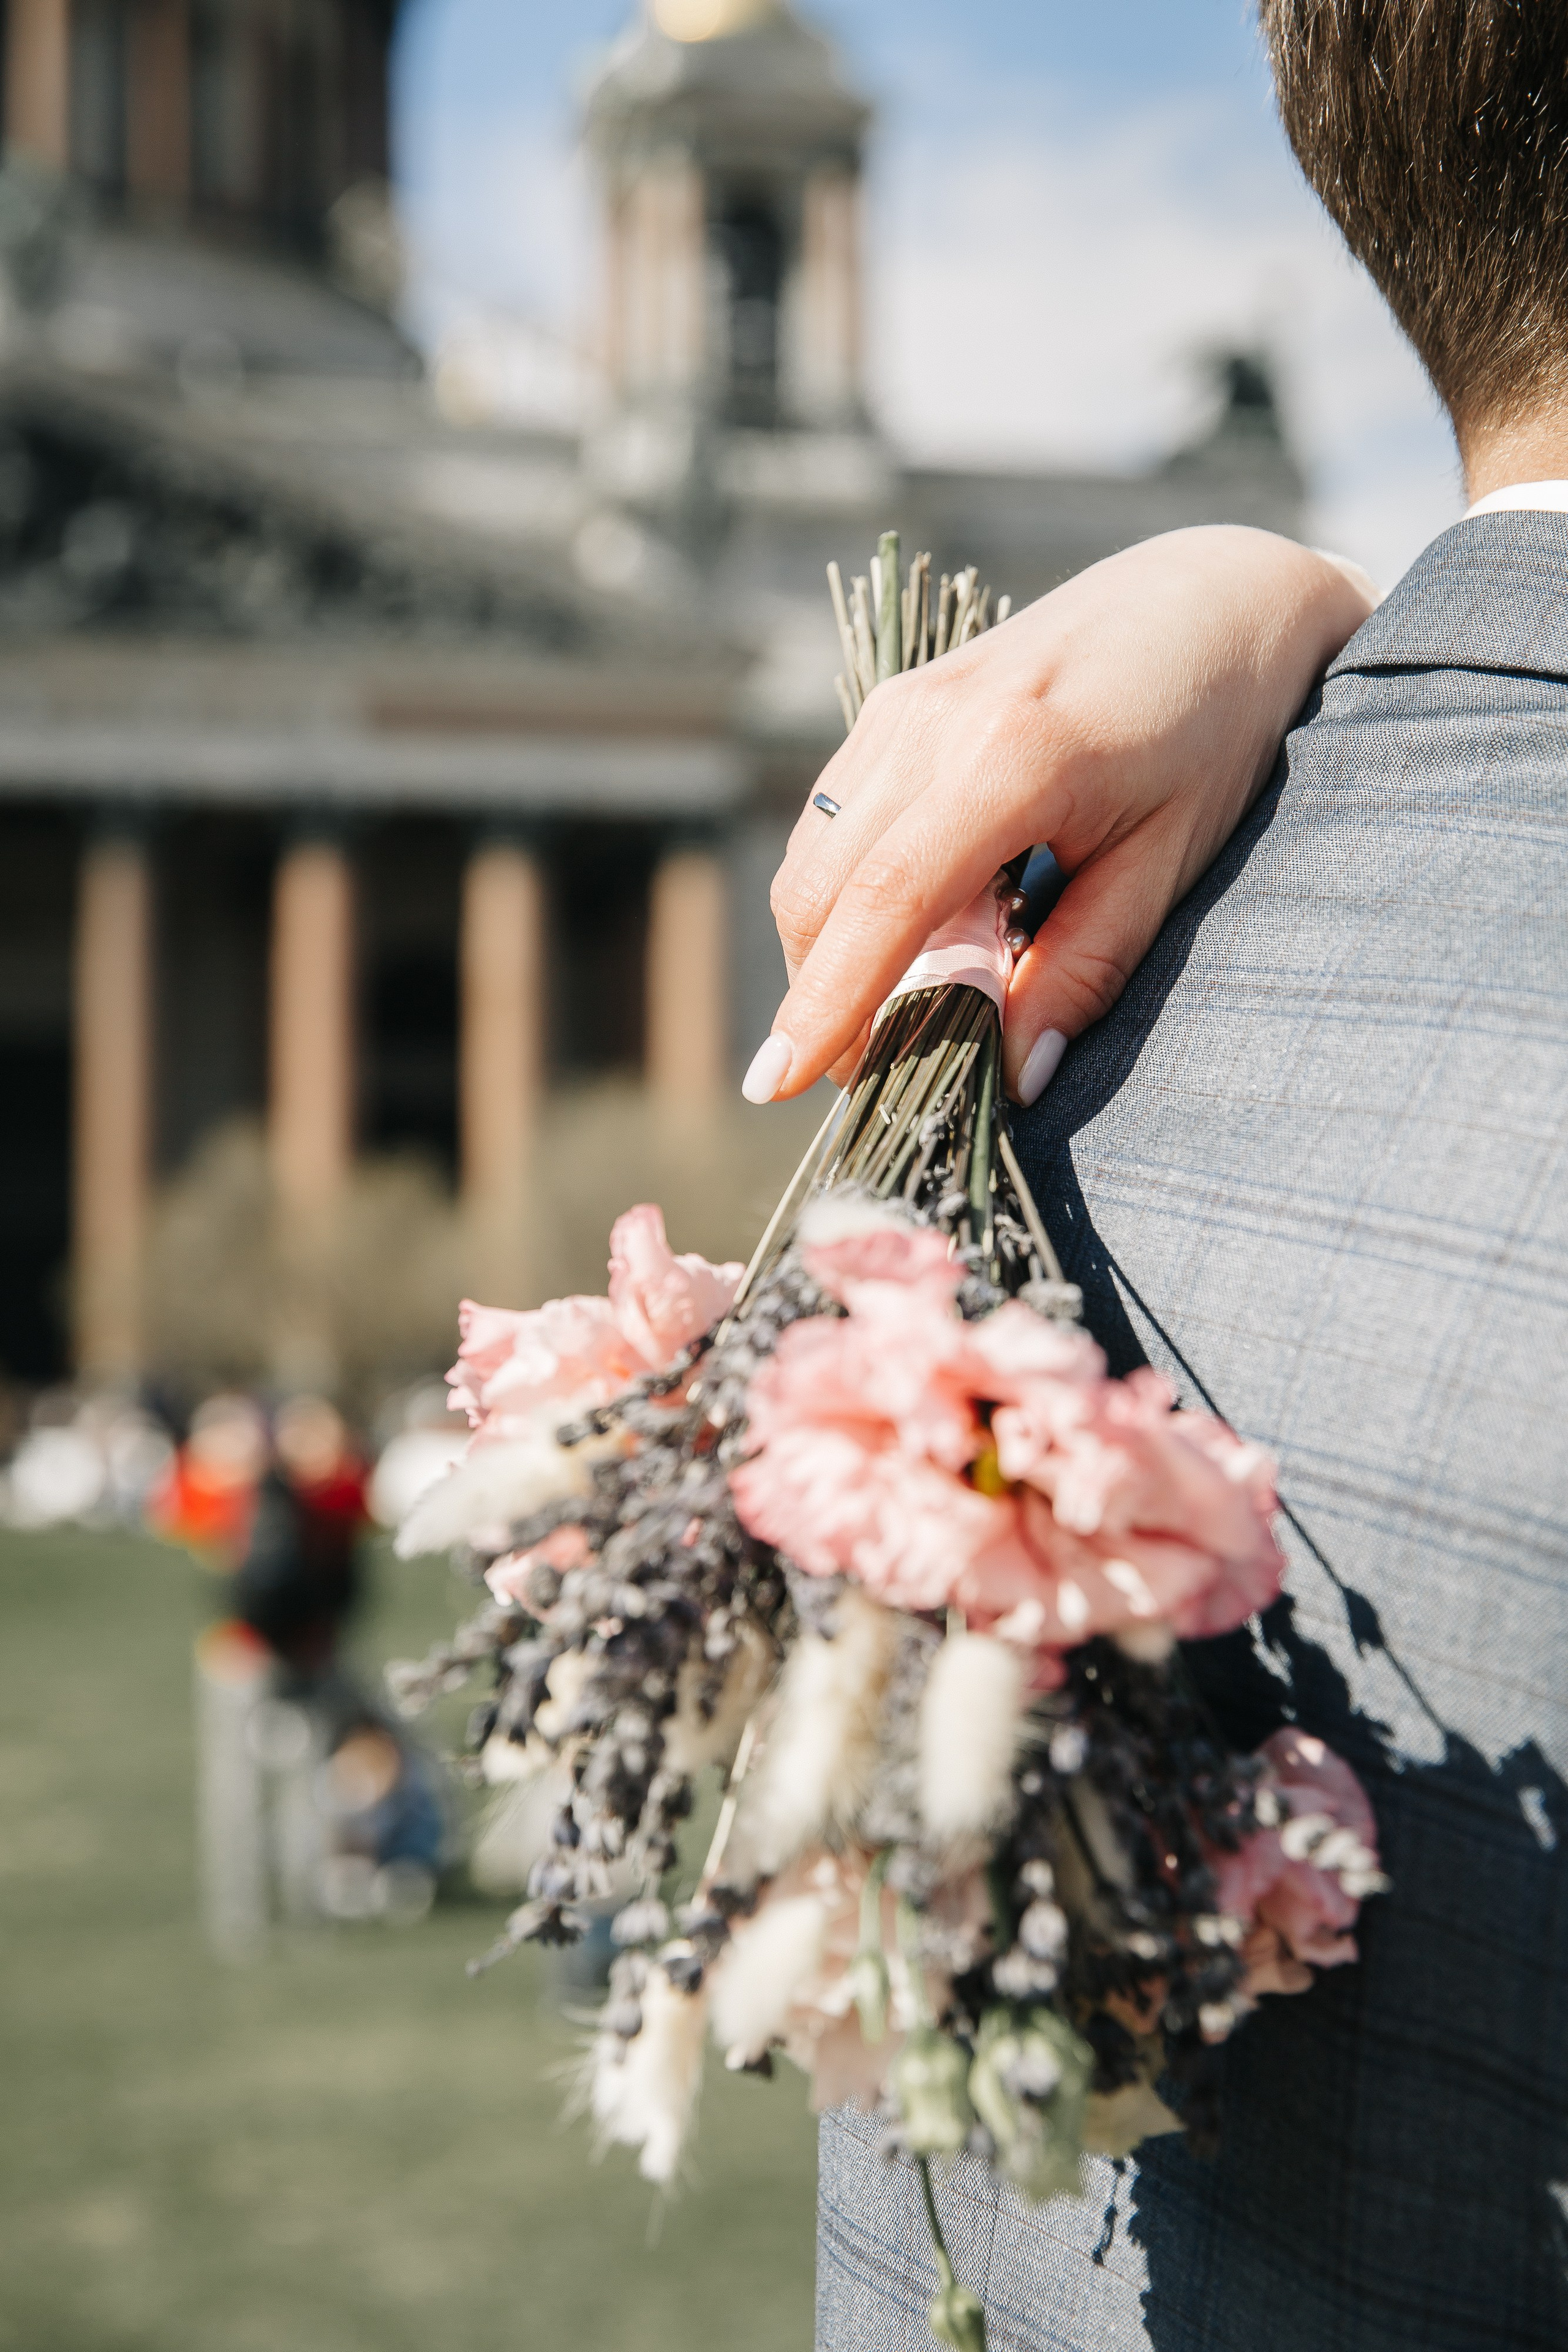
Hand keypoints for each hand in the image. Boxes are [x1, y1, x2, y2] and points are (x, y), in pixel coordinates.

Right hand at [746, 527, 1375, 1105]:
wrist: (1215, 596)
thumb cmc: (1214, 730)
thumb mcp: (1168, 863)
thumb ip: (1083, 970)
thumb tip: (1013, 1079)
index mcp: (1009, 758)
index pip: (883, 903)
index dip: (824, 1004)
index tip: (775, 1085)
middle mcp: (931, 721)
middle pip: (819, 891)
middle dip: (819, 999)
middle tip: (871, 1079)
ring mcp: (902, 704)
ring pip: (812, 859)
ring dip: (827, 951)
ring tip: (893, 1014)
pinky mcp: (896, 703)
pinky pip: (835, 821)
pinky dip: (846, 894)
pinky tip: (909, 933)